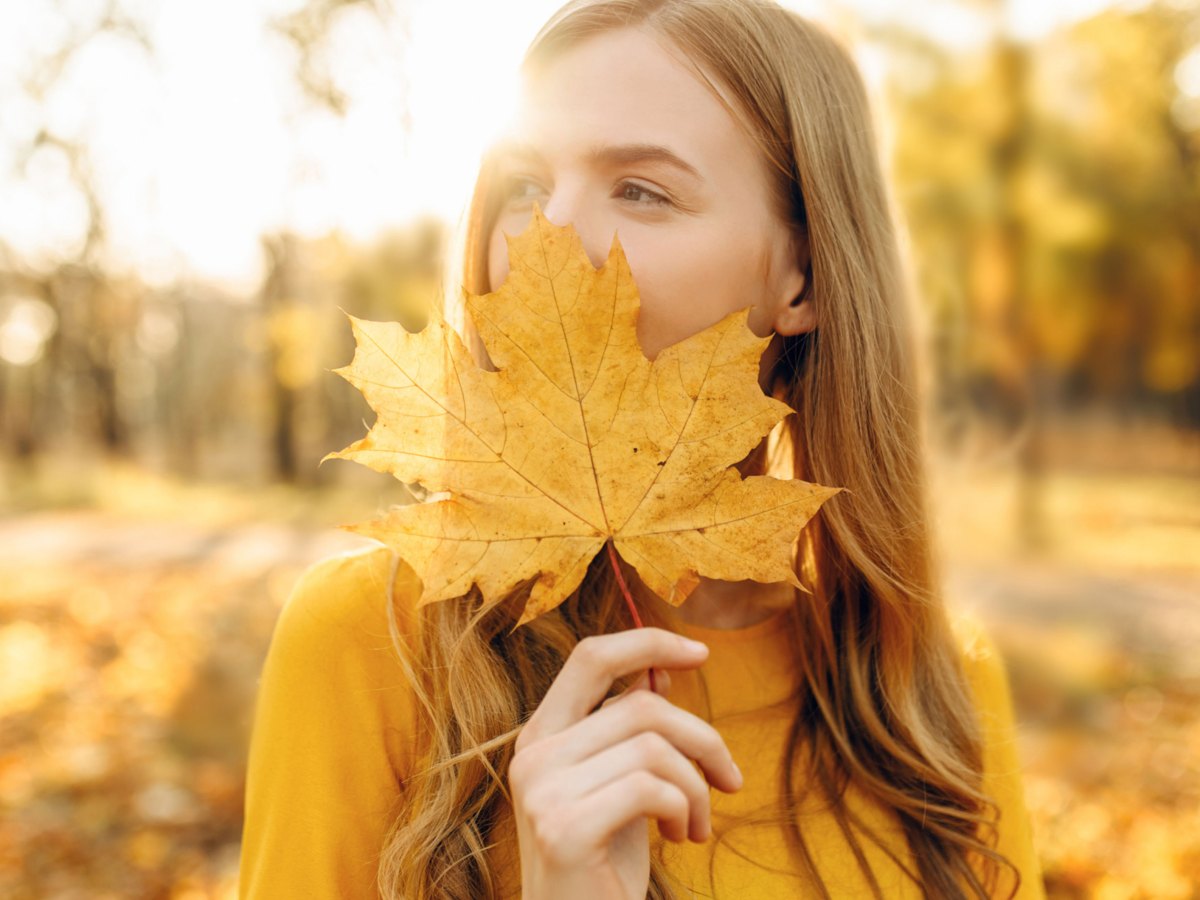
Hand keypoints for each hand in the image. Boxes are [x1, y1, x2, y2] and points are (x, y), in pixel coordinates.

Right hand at [510, 627, 743, 899]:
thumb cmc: (602, 862)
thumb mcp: (620, 784)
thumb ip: (628, 727)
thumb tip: (658, 667)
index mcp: (541, 735)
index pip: (591, 656)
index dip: (648, 642)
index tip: (702, 653)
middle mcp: (533, 755)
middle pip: (641, 705)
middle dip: (703, 739)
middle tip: (729, 780)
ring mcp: (542, 791)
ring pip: (653, 747)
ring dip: (696, 788)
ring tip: (696, 824)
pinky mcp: (563, 829)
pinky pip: (650, 788)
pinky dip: (683, 809)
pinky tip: (679, 838)